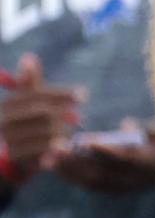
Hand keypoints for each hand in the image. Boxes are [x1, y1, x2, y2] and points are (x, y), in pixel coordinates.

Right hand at [0, 54, 82, 182]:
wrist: (4, 158)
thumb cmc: (18, 124)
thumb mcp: (22, 103)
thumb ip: (28, 83)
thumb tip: (29, 57)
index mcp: (6, 104)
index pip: (38, 94)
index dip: (63, 94)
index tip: (84, 95)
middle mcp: (3, 121)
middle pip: (44, 114)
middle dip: (63, 115)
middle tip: (76, 118)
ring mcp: (7, 142)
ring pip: (45, 135)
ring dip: (61, 134)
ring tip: (67, 135)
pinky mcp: (14, 160)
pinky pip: (41, 154)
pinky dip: (53, 152)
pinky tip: (63, 150)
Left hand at [49, 120, 154, 193]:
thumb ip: (143, 131)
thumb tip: (126, 125)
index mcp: (146, 164)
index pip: (122, 159)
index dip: (103, 151)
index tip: (84, 142)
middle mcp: (132, 180)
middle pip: (99, 172)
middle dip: (74, 160)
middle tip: (54, 147)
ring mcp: (122, 187)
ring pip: (91, 181)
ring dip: (68, 170)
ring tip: (49, 159)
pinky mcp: (114, 191)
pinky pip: (90, 185)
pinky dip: (73, 176)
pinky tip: (58, 167)